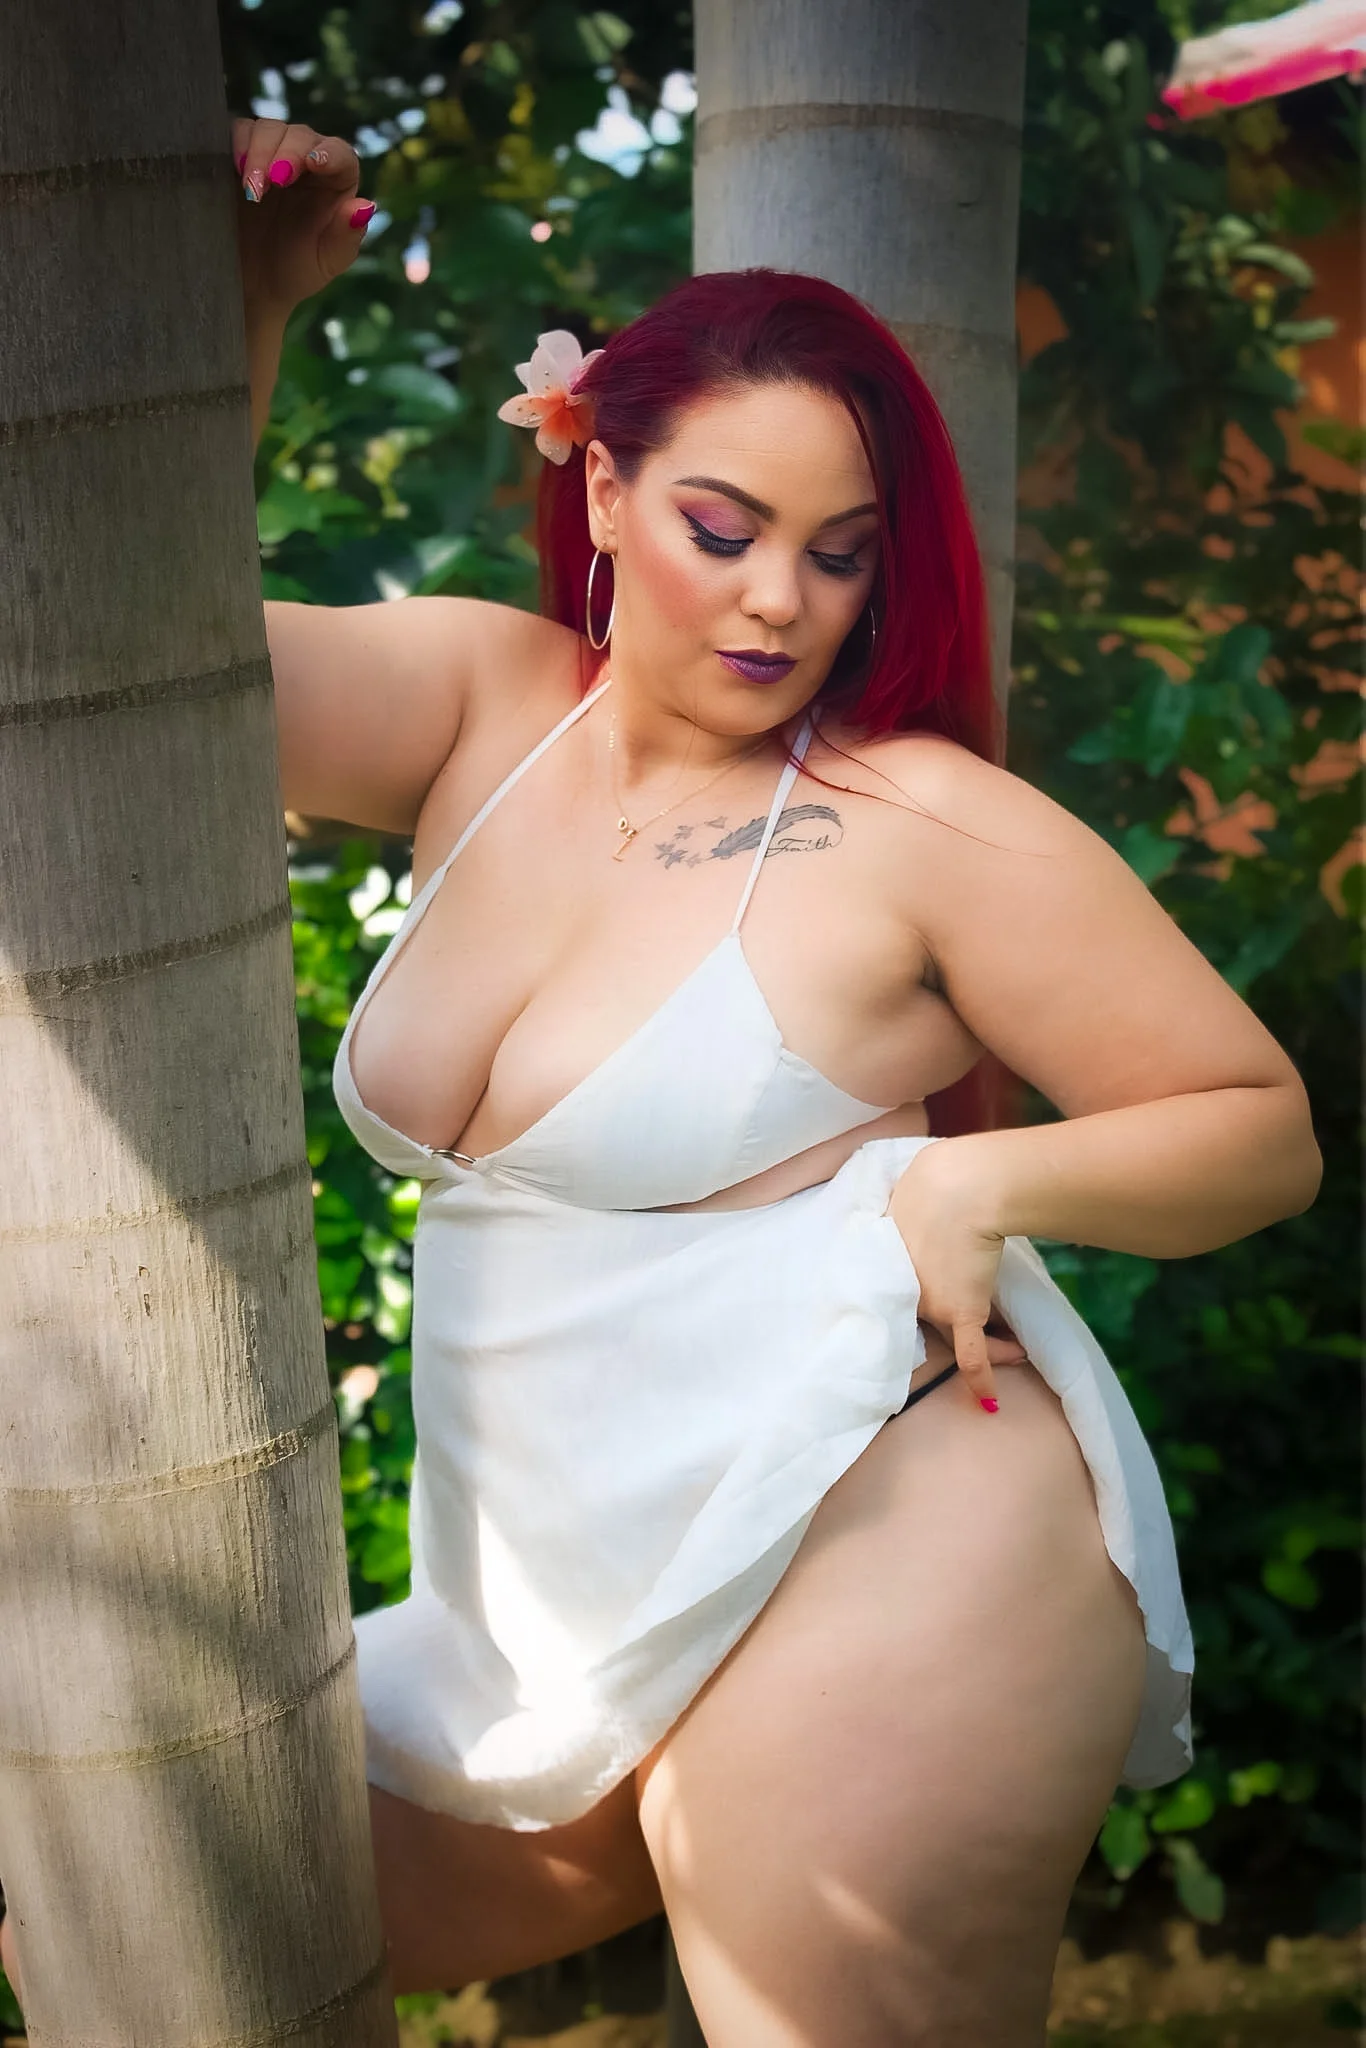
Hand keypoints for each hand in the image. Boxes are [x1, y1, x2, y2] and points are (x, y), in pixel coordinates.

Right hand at [230, 114, 373, 318]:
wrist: (251, 284)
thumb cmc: (295, 272)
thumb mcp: (325, 262)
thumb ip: (346, 236)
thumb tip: (365, 206)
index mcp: (335, 182)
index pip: (340, 155)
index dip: (329, 153)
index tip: (315, 162)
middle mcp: (305, 160)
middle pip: (300, 136)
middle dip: (287, 153)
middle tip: (274, 180)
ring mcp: (271, 153)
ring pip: (267, 129)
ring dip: (259, 151)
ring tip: (252, 188)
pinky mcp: (239, 154)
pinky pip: (237, 133)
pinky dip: (235, 144)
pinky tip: (235, 168)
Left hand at [886, 1144, 1023, 1410]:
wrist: (963, 1187)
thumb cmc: (939, 1180)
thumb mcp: (911, 1195)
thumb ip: (913, 1212)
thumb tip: (925, 1207)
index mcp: (886, 1262)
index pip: (898, 1293)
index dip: (917, 1304)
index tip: (931, 1308)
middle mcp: (904, 1289)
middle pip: (925, 1318)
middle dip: (953, 1328)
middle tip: (982, 1332)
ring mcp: (933, 1304)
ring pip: (951, 1336)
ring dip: (986, 1345)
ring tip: (1013, 1349)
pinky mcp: (962, 1311)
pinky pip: (971, 1354)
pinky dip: (980, 1377)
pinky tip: (990, 1399)